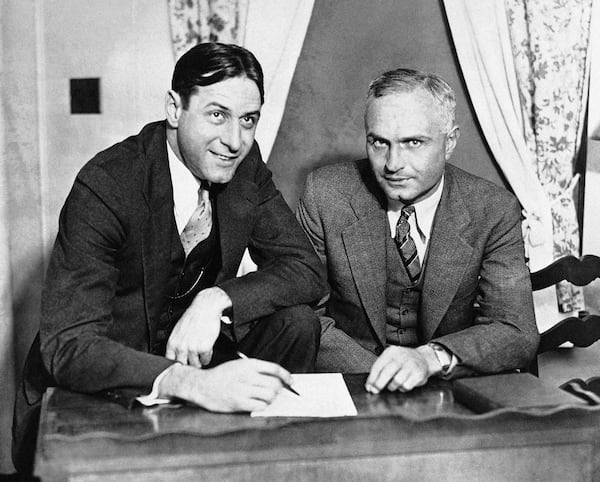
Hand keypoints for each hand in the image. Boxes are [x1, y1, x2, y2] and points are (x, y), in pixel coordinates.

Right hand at [158, 359, 291, 411]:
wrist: (202, 385)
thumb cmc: (222, 375)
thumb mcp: (239, 365)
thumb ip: (257, 369)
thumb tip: (278, 379)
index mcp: (248, 364)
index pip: (275, 369)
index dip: (286, 376)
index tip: (291, 381)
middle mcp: (247, 376)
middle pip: (275, 384)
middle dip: (279, 389)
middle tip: (276, 392)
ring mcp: (243, 390)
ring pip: (269, 396)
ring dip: (271, 398)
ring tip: (266, 398)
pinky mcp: (238, 403)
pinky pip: (260, 406)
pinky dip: (263, 406)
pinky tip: (258, 404)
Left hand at [166, 287, 231, 366]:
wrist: (206, 307)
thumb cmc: (193, 316)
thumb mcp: (178, 330)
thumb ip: (176, 344)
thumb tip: (177, 356)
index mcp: (172, 343)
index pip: (170, 362)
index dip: (177, 365)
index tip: (182, 364)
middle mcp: (181, 347)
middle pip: (183, 366)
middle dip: (189, 364)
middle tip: (194, 361)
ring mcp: (192, 348)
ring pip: (196, 364)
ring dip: (199, 361)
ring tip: (201, 354)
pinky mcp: (204, 348)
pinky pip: (206, 359)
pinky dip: (207, 356)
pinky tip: (207, 349)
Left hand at [365, 345, 439, 393]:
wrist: (424, 358)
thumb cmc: (404, 360)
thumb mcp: (392, 358)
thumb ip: (382, 368)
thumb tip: (371, 384)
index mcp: (392, 352)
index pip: (379, 365)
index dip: (372, 378)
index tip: (369, 387)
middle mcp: (401, 357)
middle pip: (387, 372)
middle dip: (379, 384)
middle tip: (375, 391)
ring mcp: (411, 365)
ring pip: (397, 381)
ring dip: (392, 386)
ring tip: (392, 386)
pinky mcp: (419, 374)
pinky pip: (407, 386)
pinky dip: (402, 388)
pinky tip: (402, 385)